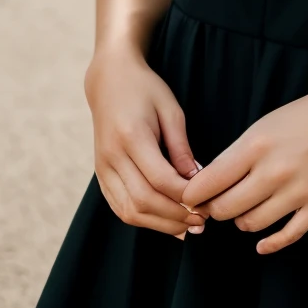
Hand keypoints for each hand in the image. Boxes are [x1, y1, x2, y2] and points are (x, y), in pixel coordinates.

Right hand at [85, 44, 205, 240]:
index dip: (185, 196)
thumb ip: (182, 148)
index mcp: (131, 136)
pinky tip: (164, 221)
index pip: (160, 179)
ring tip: (186, 228)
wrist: (109, 80)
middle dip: (175, 216)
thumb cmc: (145, 90)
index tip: (208, 203)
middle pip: (143, 200)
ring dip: (159, 224)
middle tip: (201, 222)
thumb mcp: (171, 110)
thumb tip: (197, 180)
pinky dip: (142, 218)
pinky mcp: (100, 173)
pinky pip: (118, 206)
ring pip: (128, 210)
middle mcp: (112, 155)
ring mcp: (102, 167)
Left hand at [180, 65, 307, 253]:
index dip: (193, 195)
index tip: (192, 197)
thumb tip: (209, 184)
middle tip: (217, 205)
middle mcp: (273, 171)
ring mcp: (298, 191)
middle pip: (224, 209)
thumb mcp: (266, 124)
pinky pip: (287, 236)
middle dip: (215, 210)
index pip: (206, 184)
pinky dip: (270, 244)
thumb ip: (237, 154)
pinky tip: (262, 244)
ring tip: (247, 209)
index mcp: (254, 146)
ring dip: (243, 221)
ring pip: (251, 225)